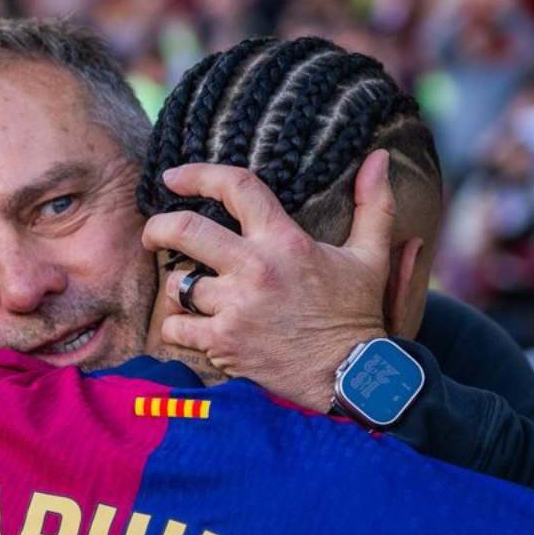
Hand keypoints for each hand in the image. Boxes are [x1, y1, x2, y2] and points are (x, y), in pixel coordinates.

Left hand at [141, 151, 397, 411]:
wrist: (352, 378)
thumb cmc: (357, 315)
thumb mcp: (371, 255)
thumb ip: (372, 203)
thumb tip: (380, 156)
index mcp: (284, 241)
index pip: (235, 187)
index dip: (198, 174)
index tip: (173, 176)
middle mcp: (255, 270)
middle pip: (183, 230)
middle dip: (158, 228)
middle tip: (153, 234)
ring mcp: (235, 309)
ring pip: (179, 284)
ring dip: (181, 287)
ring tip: (192, 293)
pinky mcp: (223, 344)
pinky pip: (176, 327)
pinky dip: (179, 326)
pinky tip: (194, 327)